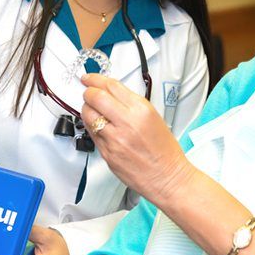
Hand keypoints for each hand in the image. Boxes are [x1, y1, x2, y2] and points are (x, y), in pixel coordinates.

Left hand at [81, 74, 194, 205]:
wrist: (167, 176)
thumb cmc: (164, 150)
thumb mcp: (153, 116)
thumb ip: (130, 104)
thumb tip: (110, 94)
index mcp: (141, 110)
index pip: (111, 86)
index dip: (96, 79)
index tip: (89, 78)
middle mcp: (127, 122)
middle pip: (95, 97)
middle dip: (88, 92)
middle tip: (88, 92)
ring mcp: (114, 139)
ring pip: (88, 115)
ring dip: (87, 110)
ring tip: (92, 110)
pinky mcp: (107, 153)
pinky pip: (91, 134)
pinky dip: (91, 127)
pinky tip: (97, 126)